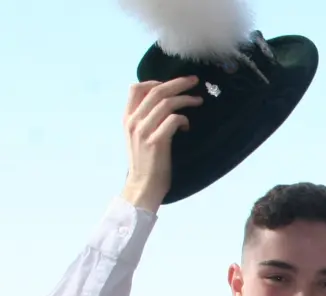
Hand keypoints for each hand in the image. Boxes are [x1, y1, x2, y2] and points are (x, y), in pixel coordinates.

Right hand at [119, 77, 202, 212]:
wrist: (143, 185)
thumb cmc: (146, 162)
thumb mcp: (138, 136)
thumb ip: (145, 119)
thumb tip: (162, 103)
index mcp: (127, 118)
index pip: (135, 88)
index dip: (155, 81)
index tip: (172, 84)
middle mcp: (133, 121)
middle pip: (155, 91)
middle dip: (178, 83)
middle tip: (195, 81)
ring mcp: (143, 131)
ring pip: (166, 103)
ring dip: (185, 99)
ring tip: (198, 101)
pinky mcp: (156, 142)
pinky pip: (172, 120)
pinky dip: (183, 119)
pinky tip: (187, 126)